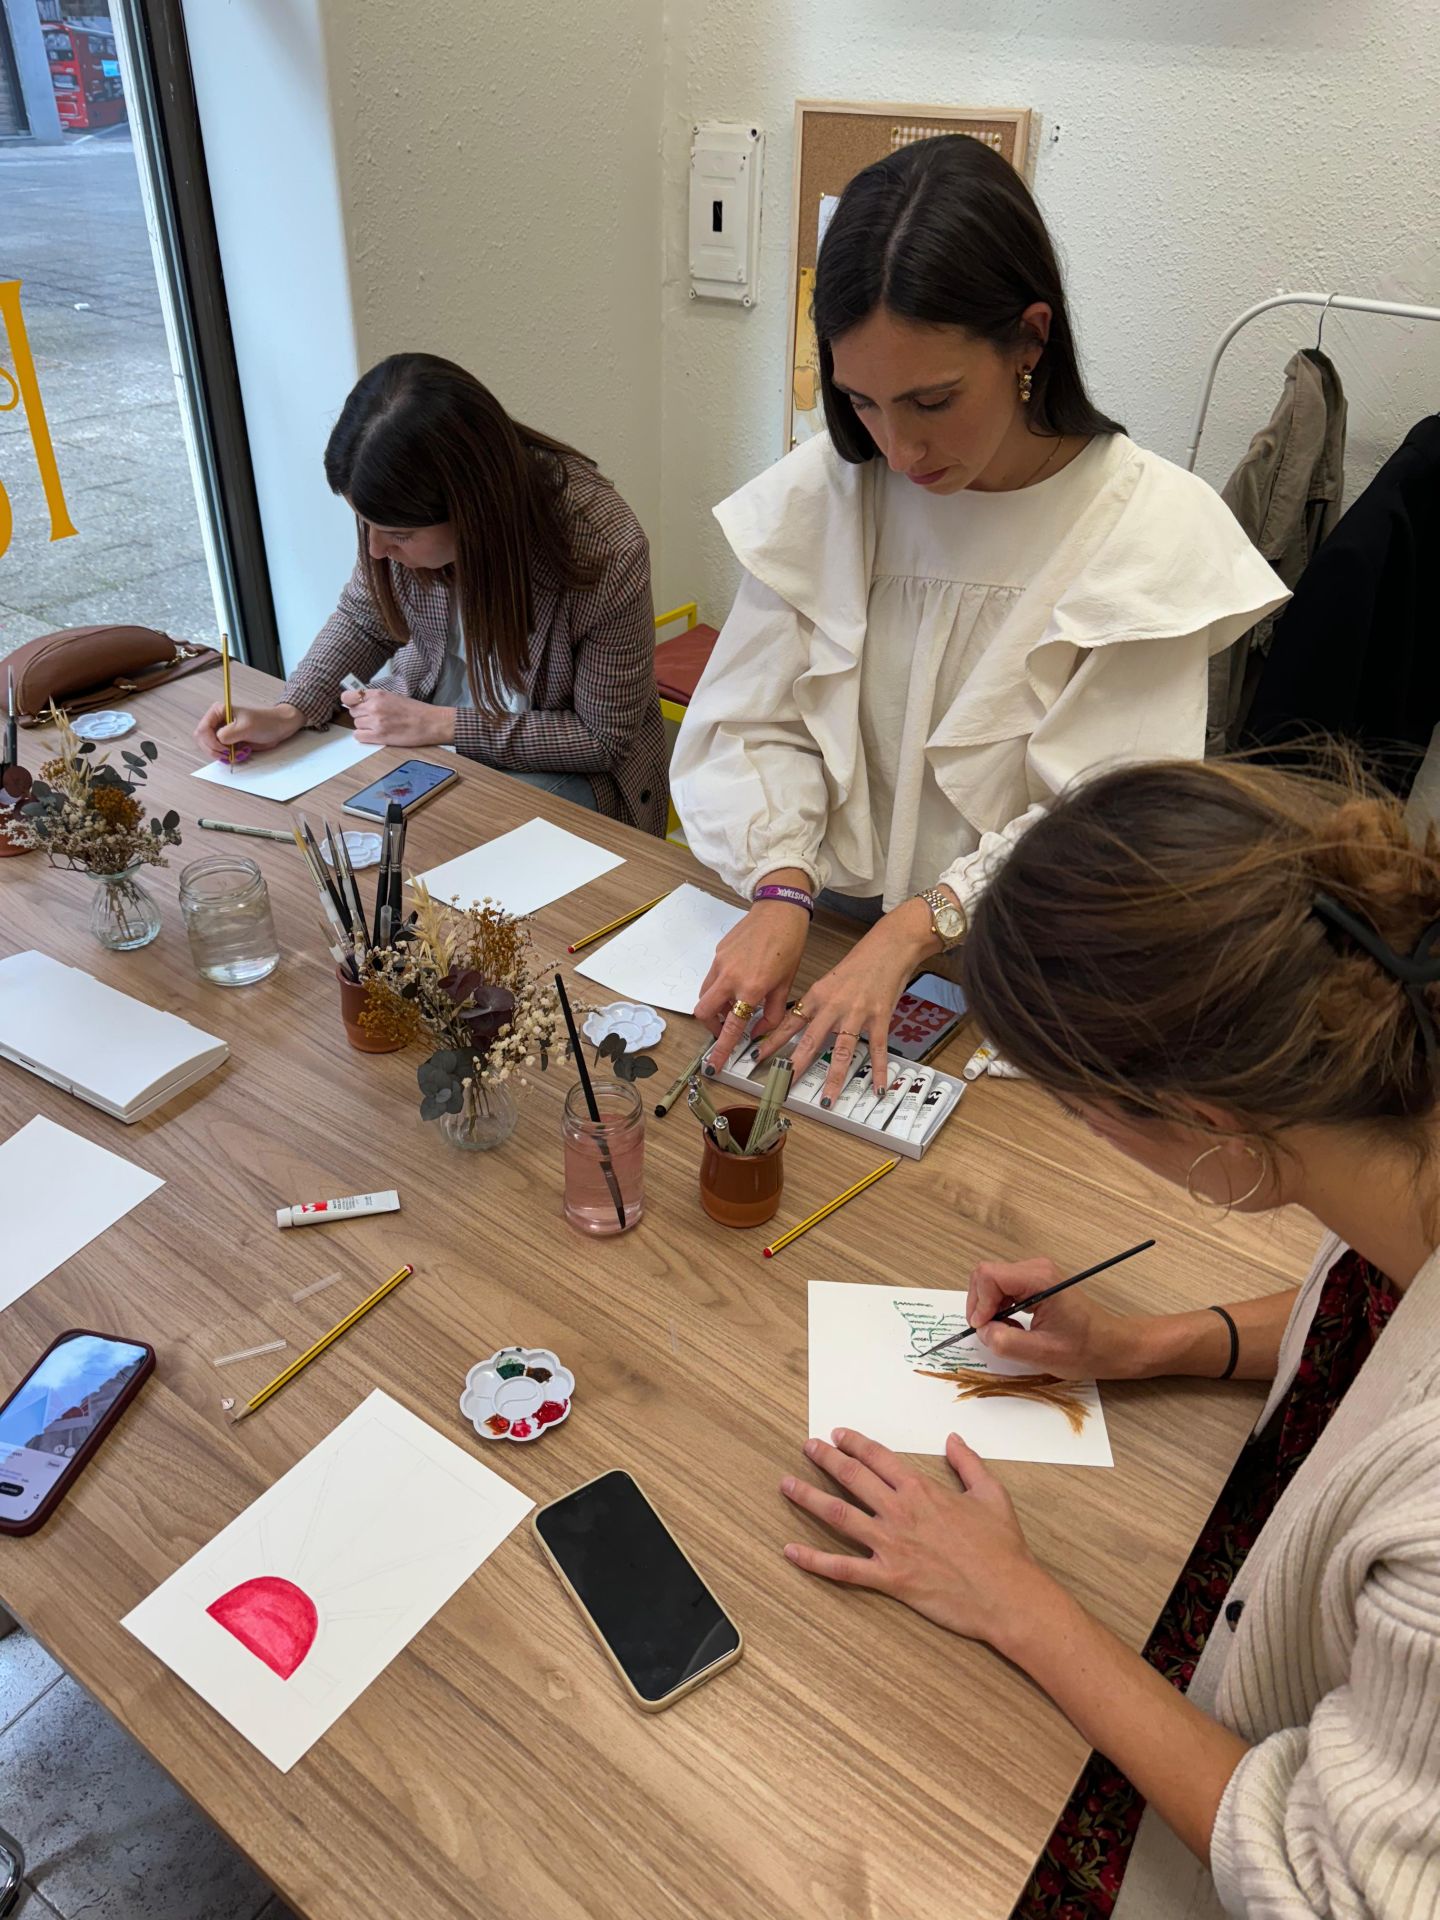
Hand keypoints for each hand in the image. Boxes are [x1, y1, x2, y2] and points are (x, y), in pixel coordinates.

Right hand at [194, 700, 303, 761]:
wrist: (279, 728)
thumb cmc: (265, 722)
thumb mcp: (246, 727)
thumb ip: (228, 734)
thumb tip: (218, 741)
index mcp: (218, 712)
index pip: (202, 730)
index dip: (210, 742)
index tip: (224, 749)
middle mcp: (217, 722)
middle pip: (203, 741)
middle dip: (216, 751)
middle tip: (230, 754)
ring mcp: (222, 733)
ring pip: (211, 750)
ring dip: (224, 755)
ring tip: (241, 752)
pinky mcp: (229, 743)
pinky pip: (221, 754)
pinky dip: (230, 757)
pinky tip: (243, 753)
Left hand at [341, 686, 453, 748]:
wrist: (430, 723)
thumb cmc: (416, 711)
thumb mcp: (393, 696)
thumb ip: (375, 698)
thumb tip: (357, 702)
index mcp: (378, 694)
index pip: (349, 697)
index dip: (349, 701)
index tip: (352, 704)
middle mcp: (374, 707)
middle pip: (353, 712)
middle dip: (361, 715)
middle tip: (374, 717)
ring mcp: (376, 722)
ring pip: (356, 724)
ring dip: (364, 726)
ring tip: (379, 726)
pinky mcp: (379, 736)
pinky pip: (359, 736)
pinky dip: (364, 736)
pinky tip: (375, 734)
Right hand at [693, 900, 810, 1070]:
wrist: (780, 910)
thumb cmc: (789, 944)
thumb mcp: (786, 984)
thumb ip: (772, 1013)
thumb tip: (758, 1032)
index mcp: (751, 988)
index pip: (731, 1027)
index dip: (721, 1049)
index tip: (714, 1063)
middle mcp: (730, 977)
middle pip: (703, 1012)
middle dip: (711, 1026)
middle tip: (725, 1029)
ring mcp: (720, 963)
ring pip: (705, 995)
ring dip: (716, 1007)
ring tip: (736, 1004)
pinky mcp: (718, 953)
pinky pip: (712, 978)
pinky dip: (720, 987)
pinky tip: (739, 980)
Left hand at [757, 903, 926, 1103]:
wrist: (889, 947)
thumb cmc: (859, 963)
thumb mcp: (829, 981)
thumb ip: (817, 1004)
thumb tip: (800, 1023)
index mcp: (817, 996)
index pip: (788, 1023)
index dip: (771, 1042)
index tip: (756, 1056)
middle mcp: (833, 1007)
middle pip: (810, 1041)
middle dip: (795, 1066)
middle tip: (784, 1085)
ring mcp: (857, 1014)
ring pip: (842, 1051)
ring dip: (834, 1078)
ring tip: (828, 1099)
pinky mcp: (879, 1018)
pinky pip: (877, 1049)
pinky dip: (878, 1070)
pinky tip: (878, 1088)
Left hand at [781, 1427, 1054, 1646]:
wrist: (1006, 1593)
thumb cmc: (1001, 1546)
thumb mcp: (991, 1493)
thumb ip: (968, 1463)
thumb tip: (953, 1438)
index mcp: (921, 1490)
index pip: (879, 1458)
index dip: (856, 1444)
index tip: (838, 1433)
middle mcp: (899, 1512)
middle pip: (853, 1478)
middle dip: (827, 1459)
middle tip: (808, 1446)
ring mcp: (890, 1545)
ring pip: (839, 1515)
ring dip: (809, 1497)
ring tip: (787, 1484)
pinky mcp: (888, 1578)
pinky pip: (843, 1568)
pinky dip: (814, 1560)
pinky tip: (791, 1551)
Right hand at [965, 1256, 1143, 1379]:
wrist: (1112, 1346)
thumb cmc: (1085, 1350)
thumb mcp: (1042, 1353)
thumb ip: (1006, 1342)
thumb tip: (982, 1330)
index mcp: (1039, 1279)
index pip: (988, 1276)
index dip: (979, 1303)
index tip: (984, 1329)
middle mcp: (1036, 1268)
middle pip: (986, 1276)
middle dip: (982, 1306)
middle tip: (992, 1333)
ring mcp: (1036, 1273)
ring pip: (992, 1282)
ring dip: (991, 1309)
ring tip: (1007, 1332)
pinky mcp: (1035, 1282)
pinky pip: (1003, 1288)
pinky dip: (1000, 1308)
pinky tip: (1014, 1326)